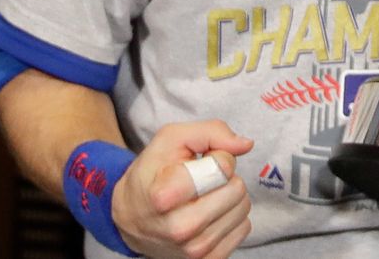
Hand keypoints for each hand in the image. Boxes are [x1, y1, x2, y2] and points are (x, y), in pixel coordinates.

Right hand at [111, 120, 254, 258]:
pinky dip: (231, 216)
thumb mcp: (171, 139)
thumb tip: (246, 144)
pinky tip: (209, 214)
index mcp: (164, 195)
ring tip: (204, 196)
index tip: (198, 162)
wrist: (132, 218)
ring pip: (243, 207)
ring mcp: (194, 249)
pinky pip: (244, 228)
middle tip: (202, 179)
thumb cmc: (152, 173)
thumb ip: (211, 132)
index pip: (222, 168)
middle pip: (236, 188)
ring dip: (229, 196)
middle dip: (225, 177)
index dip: (217, 156)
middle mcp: (179, 228)